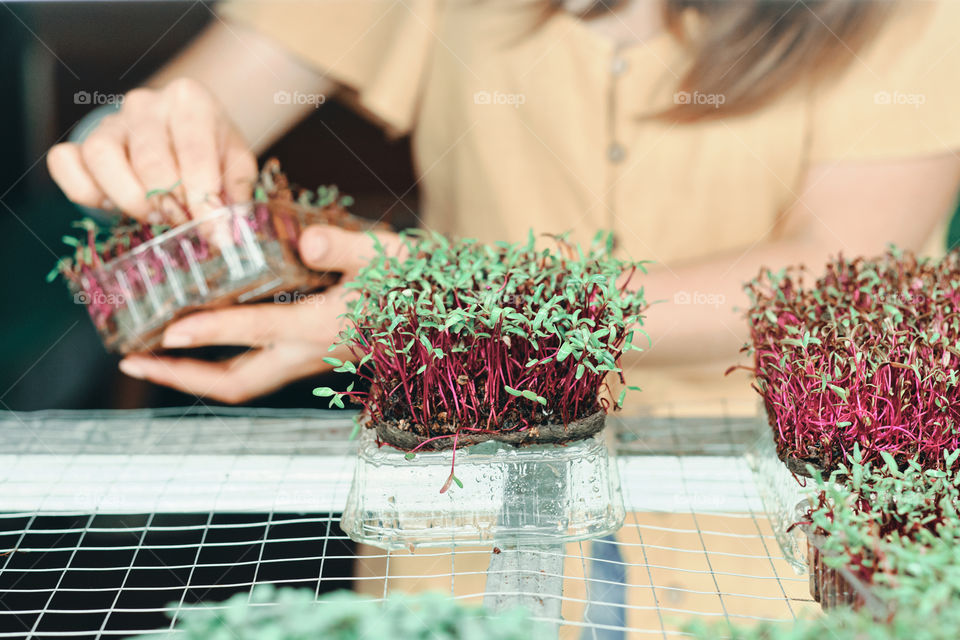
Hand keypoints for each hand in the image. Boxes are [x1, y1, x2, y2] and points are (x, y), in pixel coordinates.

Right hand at [47, 78, 256, 222]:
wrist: (180, 132)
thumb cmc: (211, 149)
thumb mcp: (235, 163)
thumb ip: (236, 191)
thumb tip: (230, 226)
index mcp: (189, 100)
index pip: (195, 151)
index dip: (204, 198)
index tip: (214, 232)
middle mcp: (146, 103)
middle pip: (149, 159)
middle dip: (169, 204)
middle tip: (183, 225)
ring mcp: (110, 121)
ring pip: (101, 157)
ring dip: (129, 199)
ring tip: (154, 216)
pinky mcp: (81, 140)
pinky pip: (65, 163)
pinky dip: (85, 192)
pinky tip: (114, 204)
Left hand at [116, 226, 400, 403]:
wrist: (444, 316)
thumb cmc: (416, 281)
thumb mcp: (386, 254)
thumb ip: (346, 246)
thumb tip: (305, 242)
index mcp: (324, 327)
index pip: (256, 331)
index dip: (210, 331)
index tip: (167, 329)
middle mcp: (309, 352)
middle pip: (236, 382)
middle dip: (183, 378)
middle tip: (134, 363)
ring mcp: (308, 359)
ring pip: (243, 382)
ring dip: (194, 376)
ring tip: (151, 358)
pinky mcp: (310, 354)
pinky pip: (256, 370)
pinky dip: (219, 362)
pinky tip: (200, 340)